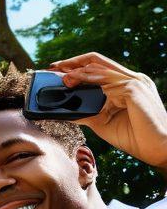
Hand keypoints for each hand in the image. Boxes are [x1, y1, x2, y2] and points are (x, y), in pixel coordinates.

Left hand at [50, 52, 166, 170]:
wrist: (157, 148)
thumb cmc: (134, 137)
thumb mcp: (103, 122)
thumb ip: (86, 112)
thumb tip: (64, 111)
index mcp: (127, 84)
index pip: (99, 67)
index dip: (77, 66)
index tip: (58, 71)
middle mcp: (132, 79)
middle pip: (98, 61)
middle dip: (73, 62)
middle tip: (53, 68)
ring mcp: (134, 81)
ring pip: (99, 68)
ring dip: (77, 72)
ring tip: (60, 77)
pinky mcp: (134, 89)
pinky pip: (106, 81)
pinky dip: (88, 81)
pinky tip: (74, 83)